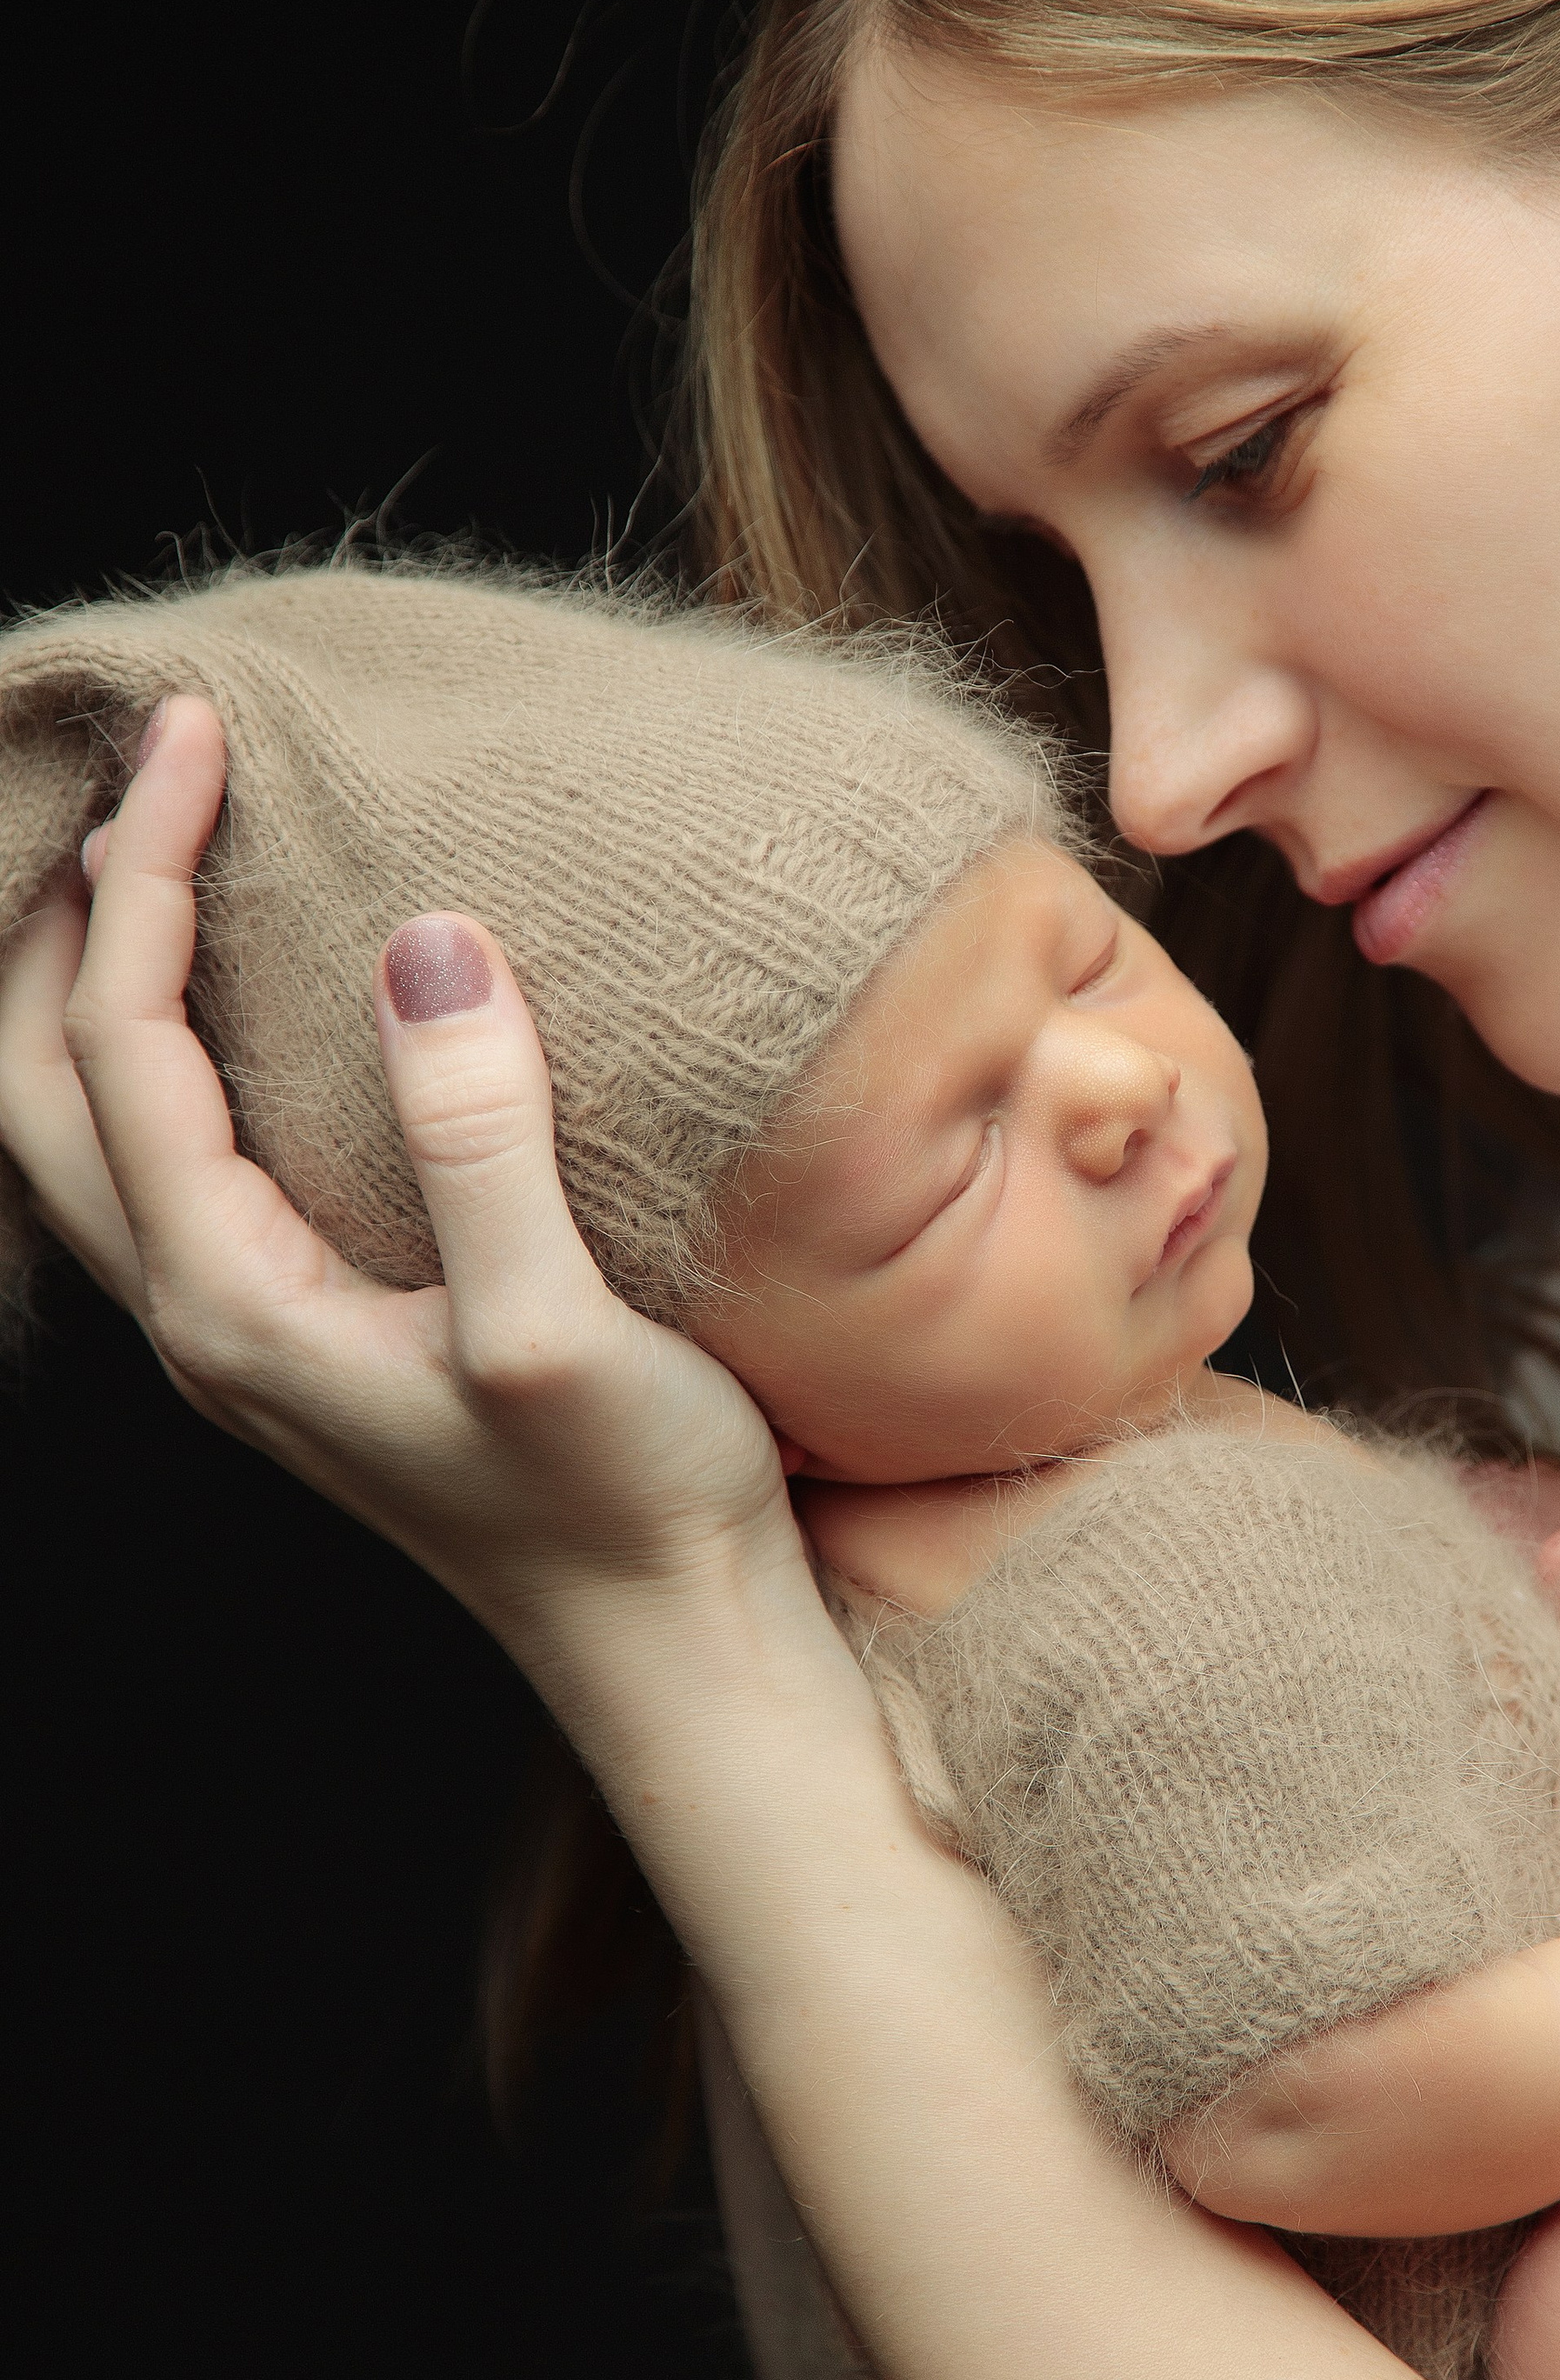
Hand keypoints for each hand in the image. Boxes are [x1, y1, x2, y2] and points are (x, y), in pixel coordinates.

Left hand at [0, 695, 805, 1729]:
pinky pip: (179, 1163)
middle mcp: (207, 1319)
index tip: (199, 731)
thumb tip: (423, 940)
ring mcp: (254, 1333)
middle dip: (56, 919)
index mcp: (231, 1306)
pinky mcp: (317, 1334)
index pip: (118, 1046)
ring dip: (91, 985)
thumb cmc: (628, 1507)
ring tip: (156, 855)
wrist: (676, 1648)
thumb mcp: (557, 1326)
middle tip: (134, 772)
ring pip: (92, 1133)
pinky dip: (166, 1052)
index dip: (139, 872)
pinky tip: (253, 1004)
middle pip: (37, 1091)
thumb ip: (475, 1137)